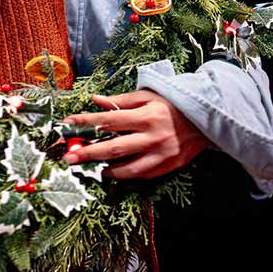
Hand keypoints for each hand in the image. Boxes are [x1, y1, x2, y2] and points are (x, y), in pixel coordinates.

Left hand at [60, 90, 210, 179]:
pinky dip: (124, 174)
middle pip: (113, 148)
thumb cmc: (172, 105)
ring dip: (105, 169)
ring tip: (88, 167)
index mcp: (146, 116)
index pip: (108, 119)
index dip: (85, 122)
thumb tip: (95, 100)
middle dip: (88, 153)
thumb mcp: (147, 96)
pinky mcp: (167, 167)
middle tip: (69, 157)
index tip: (67, 124)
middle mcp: (152, 137)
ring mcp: (160, 155)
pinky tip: (111, 171)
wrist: (205, 120)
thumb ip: (120, 100)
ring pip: (127, 168)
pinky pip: (141, 175)